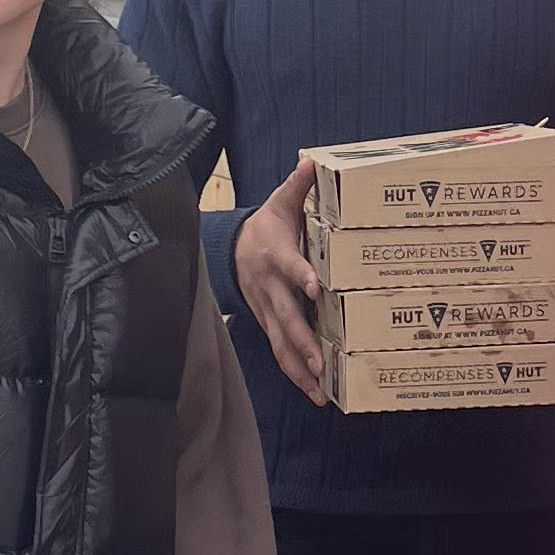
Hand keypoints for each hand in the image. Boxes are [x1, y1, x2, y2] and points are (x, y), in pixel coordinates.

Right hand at [235, 159, 326, 404]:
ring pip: (281, 343)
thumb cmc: (266, 223)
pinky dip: (296, 373)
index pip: (290, 265)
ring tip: (320, 391)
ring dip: (300, 368)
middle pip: (286, 316)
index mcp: (275, 254)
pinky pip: (280, 352)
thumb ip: (300, 186)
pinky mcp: (267, 323)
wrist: (231, 248)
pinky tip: (314, 392)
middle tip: (322, 360)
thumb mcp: (280, 201)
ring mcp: (266, 309)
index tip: (319, 288)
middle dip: (303, 340)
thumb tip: (314, 162)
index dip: (302, 276)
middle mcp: (269, 287)